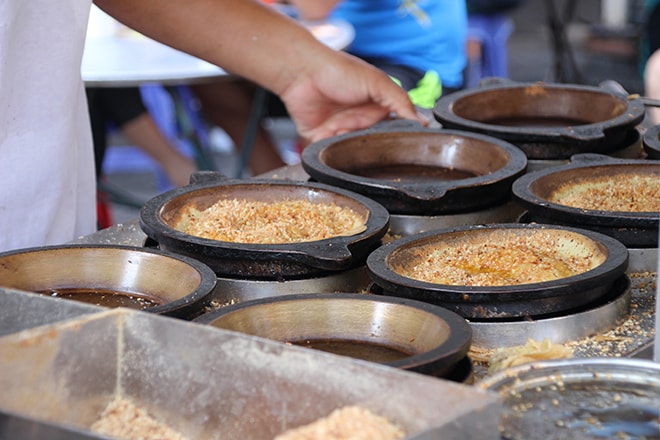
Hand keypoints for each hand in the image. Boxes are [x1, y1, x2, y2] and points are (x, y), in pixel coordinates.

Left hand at [279, 51, 427, 142]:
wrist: (301, 72)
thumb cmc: (338, 69)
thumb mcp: (378, 82)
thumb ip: (401, 102)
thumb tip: (423, 122)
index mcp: (376, 108)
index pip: (393, 130)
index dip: (398, 140)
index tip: (404, 150)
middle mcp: (359, 121)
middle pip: (373, 146)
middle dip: (373, 149)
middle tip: (373, 146)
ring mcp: (340, 131)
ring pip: (352, 153)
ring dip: (352, 152)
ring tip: (350, 141)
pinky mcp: (321, 138)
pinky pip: (329, 155)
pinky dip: (332, 154)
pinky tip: (334, 144)